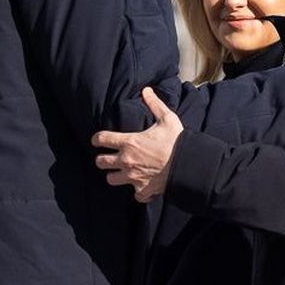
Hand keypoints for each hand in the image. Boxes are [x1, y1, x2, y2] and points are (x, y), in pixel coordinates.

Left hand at [92, 88, 183, 202]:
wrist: (188, 165)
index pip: (102, 139)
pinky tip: (142, 185)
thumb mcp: (167, 119)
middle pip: (100, 162)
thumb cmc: (177, 141)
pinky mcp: (142, 190)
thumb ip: (154, 104)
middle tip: (109, 157)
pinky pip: (134, 194)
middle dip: (102, 159)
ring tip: (121, 172)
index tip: (97, 140)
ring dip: (115, 176)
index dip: (97, 139)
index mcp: (129, 142)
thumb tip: (146, 90)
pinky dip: (137, 191)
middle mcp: (126, 160)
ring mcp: (132, 177)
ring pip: (111, 179)